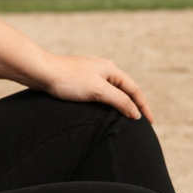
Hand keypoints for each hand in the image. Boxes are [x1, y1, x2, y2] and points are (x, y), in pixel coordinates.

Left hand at [37, 54, 152, 121]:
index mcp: (111, 69)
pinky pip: (99, 94)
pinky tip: (102, 112)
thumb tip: (136, 113)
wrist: (42, 72)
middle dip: (133, 105)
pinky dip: (106, 104)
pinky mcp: (79, 81)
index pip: (134, 90)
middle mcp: (103, 70)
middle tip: (140, 122)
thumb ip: (119, 101)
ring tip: (124, 119)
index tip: (150, 122)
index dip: (143, 106)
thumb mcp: (98, 91)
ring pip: (111, 92)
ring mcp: (91, 75)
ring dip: (120, 104)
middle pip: (124, 90)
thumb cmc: (69, 80)